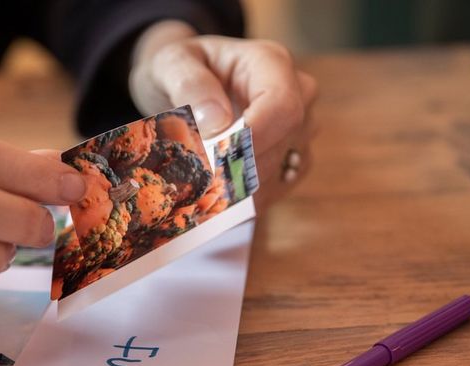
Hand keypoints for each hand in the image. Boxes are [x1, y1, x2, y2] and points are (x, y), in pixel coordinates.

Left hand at [129, 21, 318, 210]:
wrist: (181, 79)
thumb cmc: (179, 67)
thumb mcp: (171, 64)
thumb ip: (191, 84)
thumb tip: (218, 122)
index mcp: (270, 63)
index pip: (282, 106)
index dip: (253, 139)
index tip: (215, 159)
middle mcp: (296, 93)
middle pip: (283, 142)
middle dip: (238, 166)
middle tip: (195, 179)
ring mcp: (297, 126)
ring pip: (282, 168)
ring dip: (241, 186)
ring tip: (201, 187)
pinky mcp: (289, 154)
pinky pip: (278, 186)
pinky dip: (247, 198)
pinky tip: (218, 197)